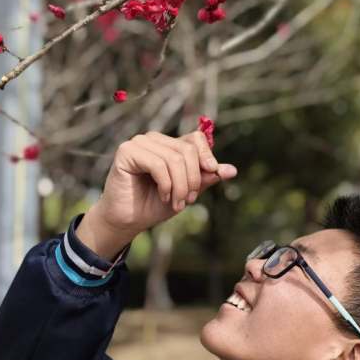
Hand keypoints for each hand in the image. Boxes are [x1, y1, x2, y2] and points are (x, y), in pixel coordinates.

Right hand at [93, 131, 237, 235]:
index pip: (196, 139)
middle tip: (188, 201)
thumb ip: (206, 179)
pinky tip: (163, 196)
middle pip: (188, 150)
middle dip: (193, 180)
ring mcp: (140, 143)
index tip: (213, 173)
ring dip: (180, 186)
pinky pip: (157, 164)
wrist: (128, 220)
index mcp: (170, 145)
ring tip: (176, 203)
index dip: (207, 155)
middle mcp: (155, 139)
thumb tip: (232, 170)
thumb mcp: (187, 192)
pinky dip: (165, 184)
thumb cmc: (154, 205)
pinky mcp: (127, 151)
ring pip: (174, 158)